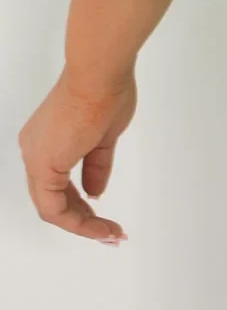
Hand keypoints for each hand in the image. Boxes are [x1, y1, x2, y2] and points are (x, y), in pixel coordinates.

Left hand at [17, 67, 136, 243]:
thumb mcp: (103, 137)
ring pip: (51, 208)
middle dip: (83, 221)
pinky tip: (99, 226)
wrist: (99, 74)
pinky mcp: (44, 166)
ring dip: (82, 225)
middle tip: (109, 233)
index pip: (56, 185)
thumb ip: (96, 166)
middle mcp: (34, 150)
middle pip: (52, 201)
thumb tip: (94, 192)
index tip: (104, 216)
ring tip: (110, 234)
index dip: (81, 205)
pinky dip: (77, 221)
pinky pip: (54, 208)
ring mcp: (36, 158)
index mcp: (46, 141)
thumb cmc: (105, 92)